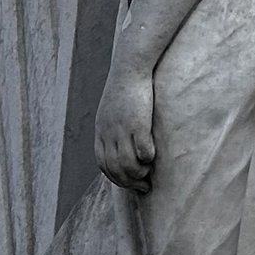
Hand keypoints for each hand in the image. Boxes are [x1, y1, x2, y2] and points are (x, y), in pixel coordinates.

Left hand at [95, 63, 155, 191]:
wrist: (130, 67)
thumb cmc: (126, 86)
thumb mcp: (112, 108)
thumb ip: (113, 125)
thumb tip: (120, 142)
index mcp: (101, 130)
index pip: (103, 164)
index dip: (115, 177)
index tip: (128, 182)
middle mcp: (108, 133)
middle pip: (115, 168)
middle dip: (129, 182)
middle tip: (143, 187)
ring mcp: (122, 129)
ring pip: (128, 164)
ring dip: (139, 174)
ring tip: (149, 176)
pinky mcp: (138, 123)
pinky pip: (143, 150)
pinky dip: (148, 158)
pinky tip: (153, 157)